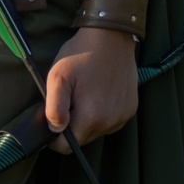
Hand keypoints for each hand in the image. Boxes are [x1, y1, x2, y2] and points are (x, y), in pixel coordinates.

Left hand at [42, 27, 138, 150]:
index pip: (68, 147)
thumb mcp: (58, 77)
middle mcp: (110, 121)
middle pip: (83, 138)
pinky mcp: (131, 108)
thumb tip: (55, 130)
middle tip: (68, 100)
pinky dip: (102, 113)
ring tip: (84, 94)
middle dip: (72, 126)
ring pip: (97, 131)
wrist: (111, 36)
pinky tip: (98, 93)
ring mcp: (123, 115)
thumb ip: (54, 108)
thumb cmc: (81, 54)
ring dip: (87, 120)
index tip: (52, 122)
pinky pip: (111, 121)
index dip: (55, 138)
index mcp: (91, 116)